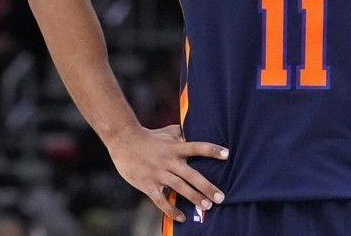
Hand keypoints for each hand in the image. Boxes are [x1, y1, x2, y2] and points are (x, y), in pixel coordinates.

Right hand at [106, 124, 228, 222]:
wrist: (124, 141)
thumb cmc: (149, 137)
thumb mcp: (167, 132)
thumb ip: (182, 134)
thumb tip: (195, 132)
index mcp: (176, 148)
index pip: (198, 147)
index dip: (212, 150)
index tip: (227, 155)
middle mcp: (169, 161)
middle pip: (192, 175)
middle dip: (207, 187)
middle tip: (221, 197)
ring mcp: (159, 174)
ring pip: (180, 188)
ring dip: (194, 198)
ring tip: (207, 207)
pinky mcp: (148, 185)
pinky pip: (161, 200)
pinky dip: (171, 210)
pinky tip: (182, 217)